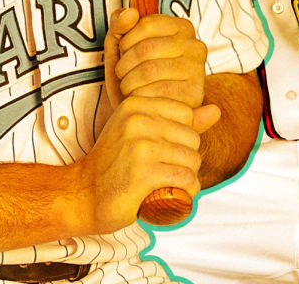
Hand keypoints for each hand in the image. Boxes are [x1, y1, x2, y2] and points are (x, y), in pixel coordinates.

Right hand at [70, 93, 217, 232]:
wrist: (81, 195)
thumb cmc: (116, 163)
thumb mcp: (142, 132)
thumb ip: (180, 120)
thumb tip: (216, 110)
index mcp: (137, 104)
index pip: (187, 114)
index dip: (184, 136)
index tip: (164, 150)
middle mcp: (137, 120)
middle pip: (192, 138)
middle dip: (188, 158)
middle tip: (166, 171)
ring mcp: (139, 147)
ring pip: (192, 159)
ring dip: (188, 176)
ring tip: (170, 183)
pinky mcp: (143, 174)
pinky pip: (185, 179)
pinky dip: (188, 190)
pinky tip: (178, 194)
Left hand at [103, 8, 208, 113]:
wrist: (147, 113)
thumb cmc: (134, 78)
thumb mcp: (120, 49)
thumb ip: (119, 26)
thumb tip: (130, 13)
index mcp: (181, 28)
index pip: (145, 24)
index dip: (125, 42)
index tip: (124, 54)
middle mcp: (195, 45)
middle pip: (145, 49)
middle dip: (124, 66)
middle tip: (123, 76)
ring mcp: (197, 70)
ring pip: (149, 71)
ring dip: (129, 83)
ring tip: (129, 88)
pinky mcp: (194, 94)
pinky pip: (157, 92)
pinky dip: (140, 98)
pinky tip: (140, 100)